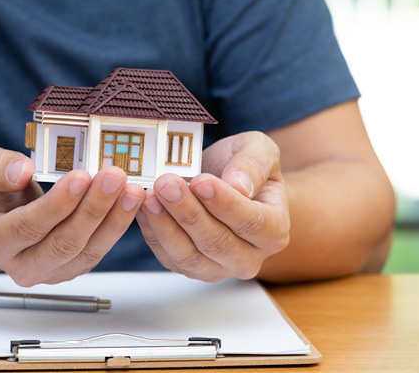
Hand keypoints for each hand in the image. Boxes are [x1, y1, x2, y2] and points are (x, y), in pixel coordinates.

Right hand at [0, 145, 144, 285]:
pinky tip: (130, 201)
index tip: (81, 177)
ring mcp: (49, 271)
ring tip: (131, 189)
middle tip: (114, 177)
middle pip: (62, 243)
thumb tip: (21, 171)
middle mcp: (20, 264)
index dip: (57, 204)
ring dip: (113, 219)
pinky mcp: (72, 267)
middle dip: (93, 209)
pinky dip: (117, 225)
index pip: (27, 227)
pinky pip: (98, 250)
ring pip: (86, 251)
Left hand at [135, 131, 289, 281]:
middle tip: (166, 184)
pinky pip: (168, 256)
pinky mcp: (190, 267)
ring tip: (150, 196)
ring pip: (190, 256)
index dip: (224, 204)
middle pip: (217, 243)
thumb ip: (254, 163)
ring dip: (166, 225)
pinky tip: (144, 207)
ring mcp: (219, 267)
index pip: (251, 222)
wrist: (228, 184)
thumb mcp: (259, 150)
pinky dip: (153, 232)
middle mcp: (250, 257)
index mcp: (274, 230)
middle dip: (188, 212)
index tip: (202, 182)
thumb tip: (240, 186)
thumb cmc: (245, 168)